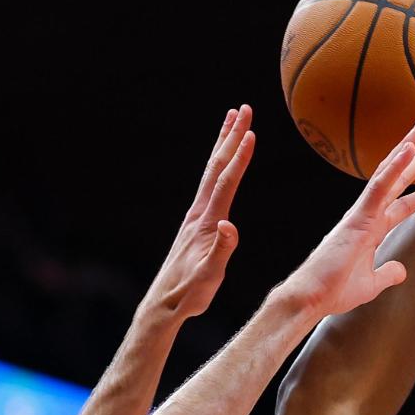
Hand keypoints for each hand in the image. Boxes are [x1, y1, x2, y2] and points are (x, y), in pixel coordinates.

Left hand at [143, 106, 254, 320]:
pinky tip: (221, 163)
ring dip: (223, 144)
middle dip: (231, 136)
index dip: (239, 158)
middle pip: (217, 167)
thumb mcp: (208, 278)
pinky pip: (209, 186)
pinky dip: (217, 167)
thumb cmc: (189, 295)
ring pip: (211, 173)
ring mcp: (195, 217)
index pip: (226, 183)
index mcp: (206, 224)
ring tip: (233, 120)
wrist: (163, 305)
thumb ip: (221, 251)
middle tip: (245, 109)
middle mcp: (198, 214)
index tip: (251, 133)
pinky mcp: (194, 224)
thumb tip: (230, 227)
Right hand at [275, 119, 414, 316]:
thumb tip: (402, 270)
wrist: (312, 298)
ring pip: (389, 174)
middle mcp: (368, 216)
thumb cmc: (333, 291)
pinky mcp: (358, 218)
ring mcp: (362, 214)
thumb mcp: (371, 284)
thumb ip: (387, 273)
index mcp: (371, 229)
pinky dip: (394, 167)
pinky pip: (379, 187)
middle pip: (398, 179)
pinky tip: (408, 150)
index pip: (402, 204)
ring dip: (409, 150)